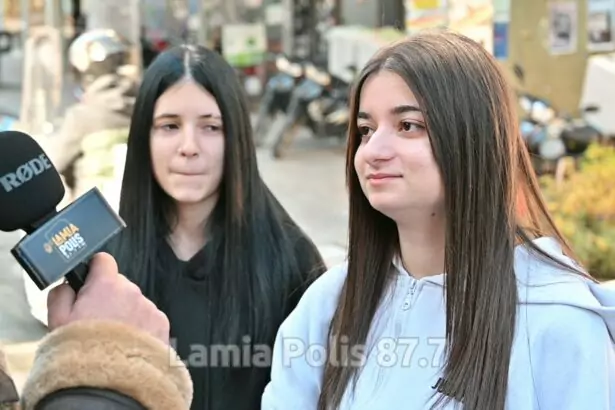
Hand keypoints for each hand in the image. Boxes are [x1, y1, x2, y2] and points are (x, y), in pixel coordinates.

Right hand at [47, 252, 169, 344]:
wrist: (109, 381)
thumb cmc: (80, 350)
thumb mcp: (57, 320)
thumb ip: (61, 294)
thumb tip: (67, 284)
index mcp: (106, 284)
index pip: (104, 260)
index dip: (96, 270)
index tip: (91, 280)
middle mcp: (131, 291)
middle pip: (120, 285)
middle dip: (110, 297)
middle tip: (99, 320)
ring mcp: (149, 307)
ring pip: (136, 303)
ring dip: (127, 313)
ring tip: (115, 337)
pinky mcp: (162, 324)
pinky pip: (150, 319)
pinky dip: (142, 328)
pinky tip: (130, 344)